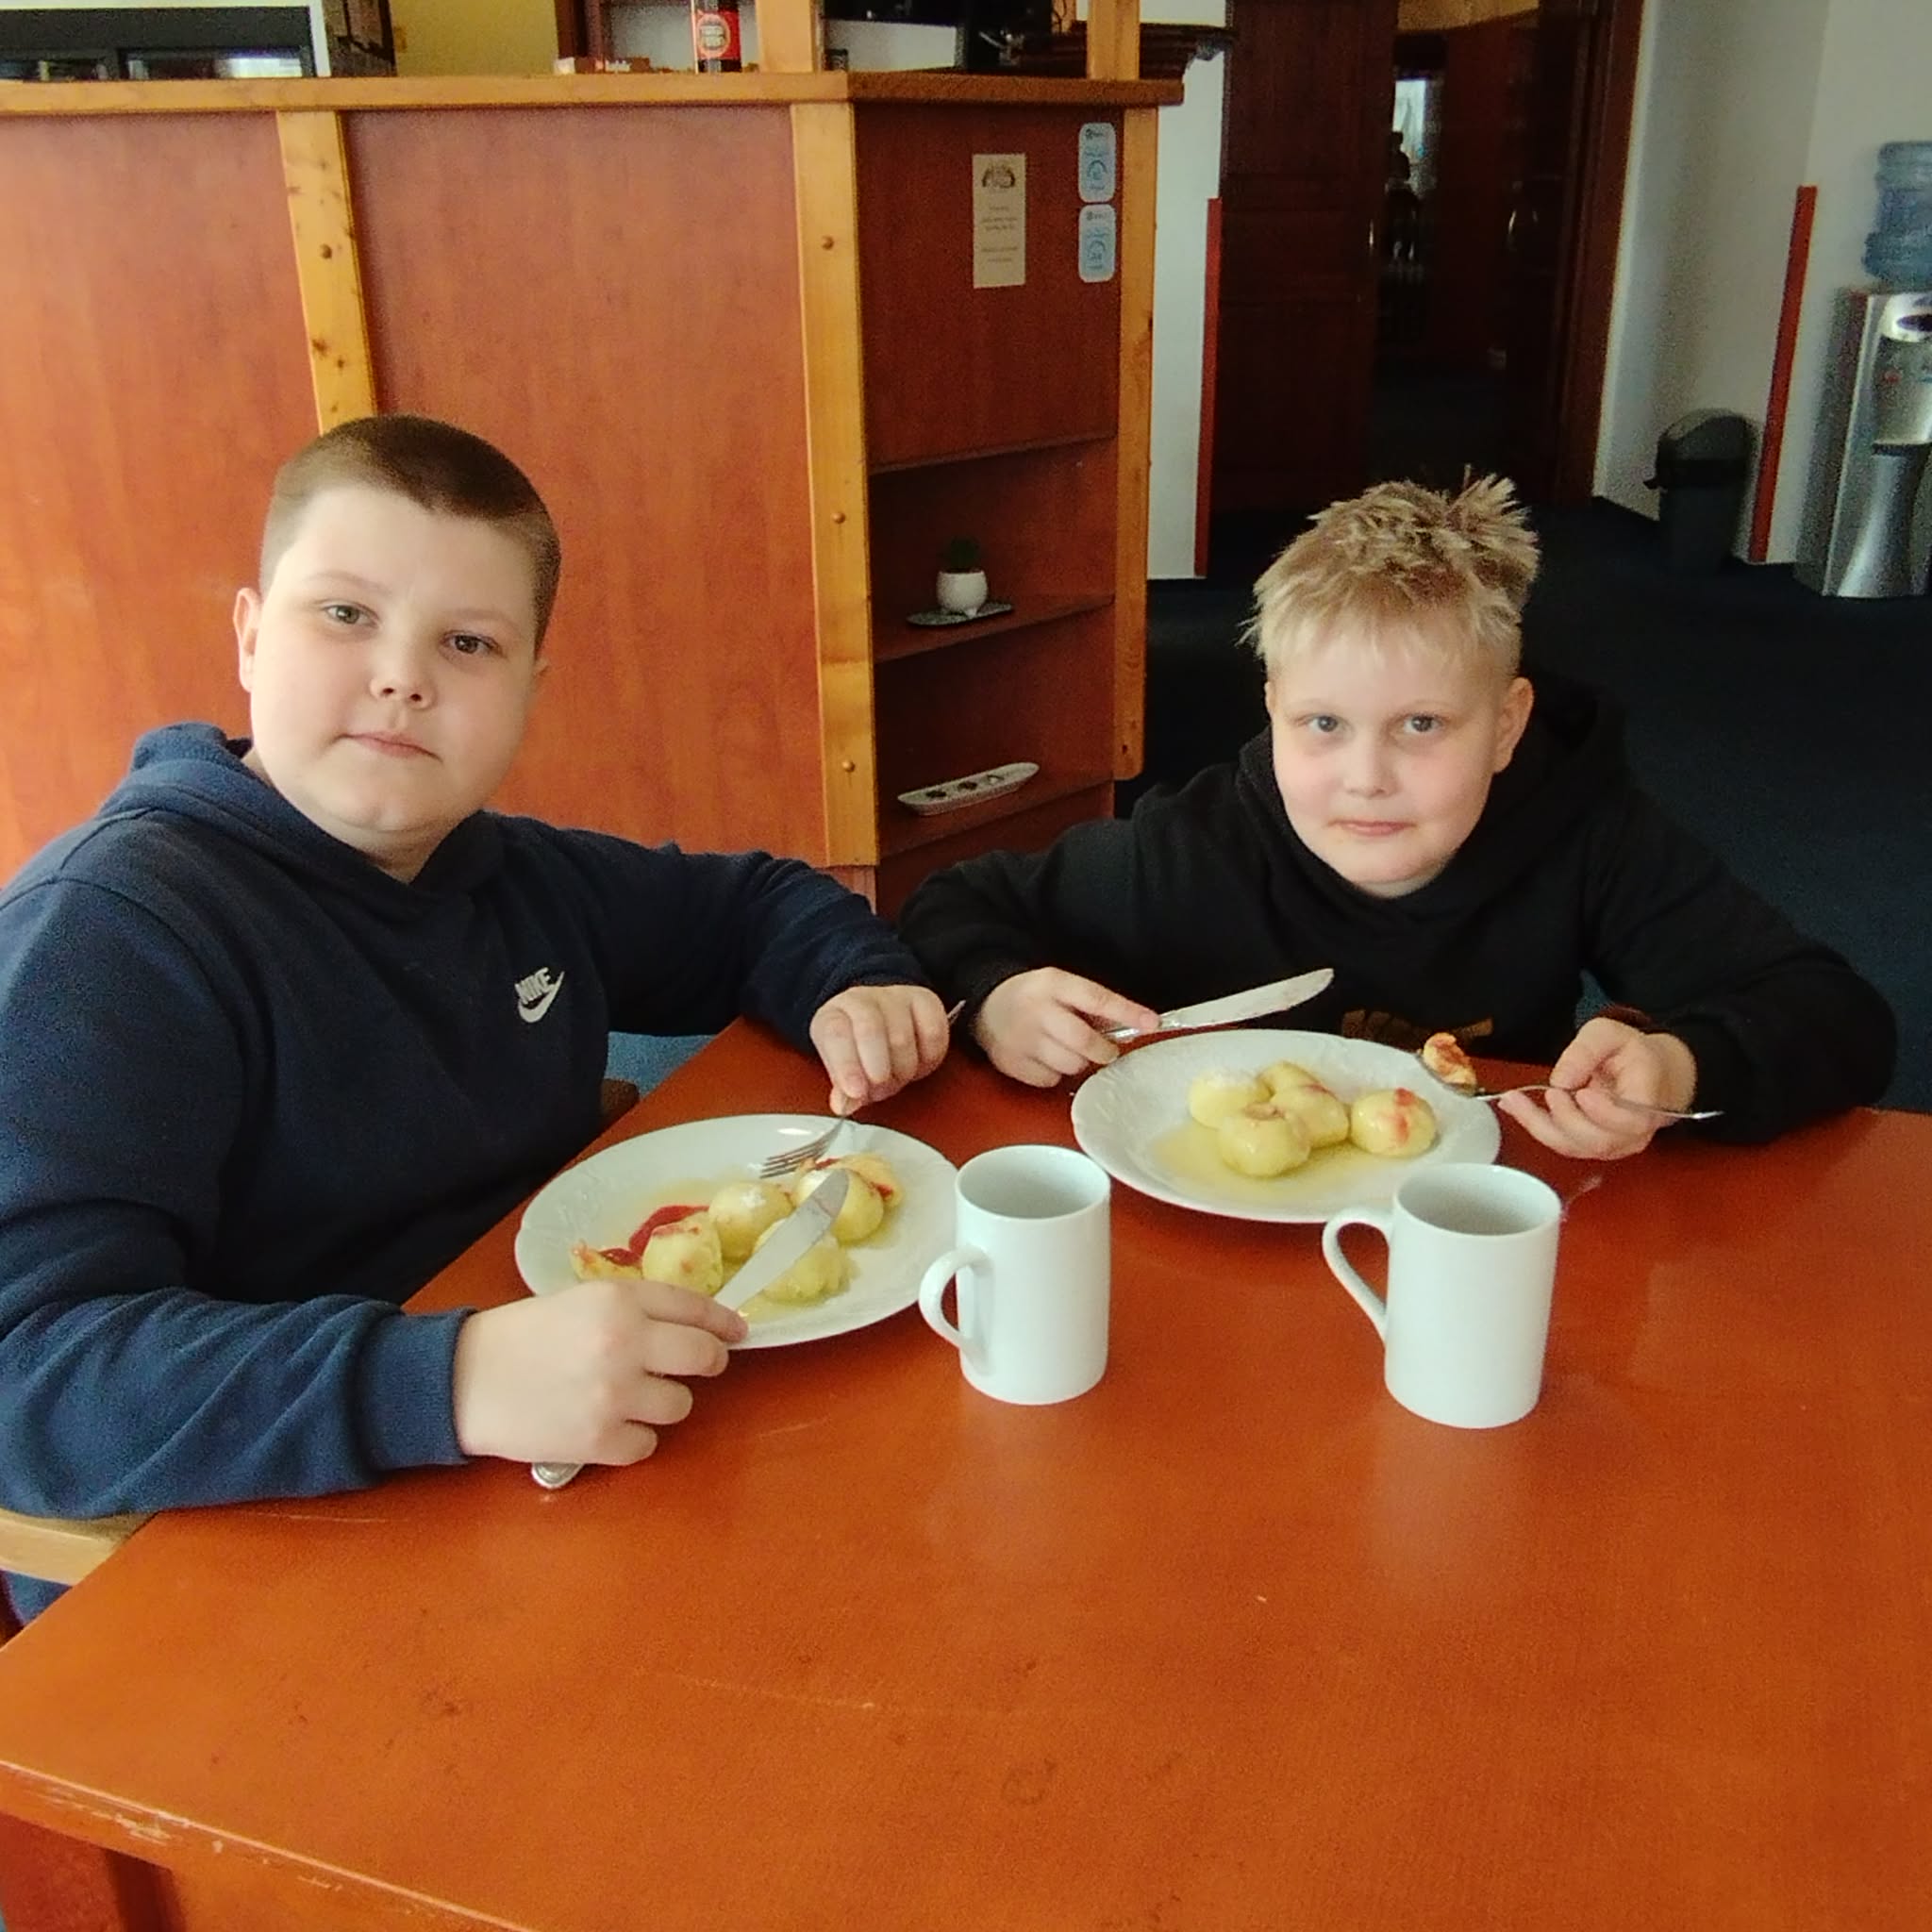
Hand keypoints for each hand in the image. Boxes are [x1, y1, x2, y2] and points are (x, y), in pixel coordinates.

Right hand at [451, 1278, 746, 1465]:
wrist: (464, 1380)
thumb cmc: (523, 1334)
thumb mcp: (582, 1299)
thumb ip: (637, 1307)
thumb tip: (695, 1323)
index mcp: (620, 1302)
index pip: (695, 1309)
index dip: (724, 1322)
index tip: (738, 1331)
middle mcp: (625, 1346)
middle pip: (704, 1358)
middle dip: (710, 1361)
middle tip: (701, 1365)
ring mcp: (615, 1397)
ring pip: (680, 1405)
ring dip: (664, 1401)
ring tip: (631, 1395)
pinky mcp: (600, 1441)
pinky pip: (647, 1444)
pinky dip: (634, 1438)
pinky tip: (608, 1424)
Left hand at [810, 983, 951, 1116]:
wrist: (881, 1018)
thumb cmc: (858, 1047)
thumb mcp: (843, 1071)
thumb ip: (843, 1090)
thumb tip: (844, 1105)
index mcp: (833, 1016)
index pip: (836, 1035)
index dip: (847, 1066)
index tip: (856, 1091)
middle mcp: (862, 1000)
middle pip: (871, 1031)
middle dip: (878, 1071)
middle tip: (880, 1088)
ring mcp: (895, 997)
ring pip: (903, 1037)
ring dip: (902, 1070)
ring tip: (896, 1078)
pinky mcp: (926, 1000)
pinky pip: (934, 1033)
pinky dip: (929, 1058)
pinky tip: (918, 1063)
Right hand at [973, 968, 1160, 1086]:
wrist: (986, 1004)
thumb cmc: (1034, 997)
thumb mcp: (1061, 986)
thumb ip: (1091, 1004)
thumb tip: (1133, 1024)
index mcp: (1053, 984)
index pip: (1097, 999)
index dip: (1127, 1012)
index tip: (1152, 1022)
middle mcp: (1036, 1011)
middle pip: (1083, 1041)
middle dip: (1103, 1050)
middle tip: (1106, 1051)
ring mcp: (1021, 1039)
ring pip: (1069, 1065)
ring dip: (1078, 1062)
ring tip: (1068, 1050)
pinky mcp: (1011, 1063)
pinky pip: (1049, 1079)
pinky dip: (1054, 1074)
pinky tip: (1047, 1059)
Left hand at [1495, 1018, 1698, 1160]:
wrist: (1648, 1072)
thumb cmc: (1632, 1053)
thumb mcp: (1610, 1034)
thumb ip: (1586, 1051)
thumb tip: (1561, 1080)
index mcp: (1648, 1100)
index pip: (1633, 1122)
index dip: (1606, 1114)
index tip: (1583, 1093)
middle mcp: (1634, 1131)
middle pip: (1599, 1141)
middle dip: (1566, 1119)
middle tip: (1551, 1093)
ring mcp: (1615, 1143)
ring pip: (1575, 1147)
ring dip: (1540, 1125)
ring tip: (1514, 1100)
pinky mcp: (1593, 1145)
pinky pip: (1563, 1143)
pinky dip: (1535, 1126)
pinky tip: (1515, 1107)